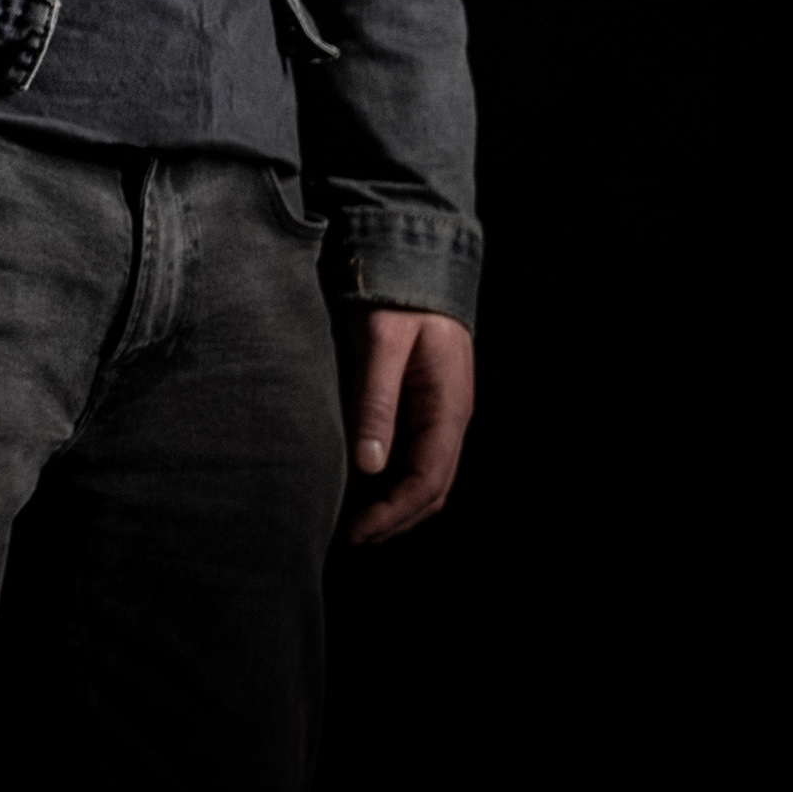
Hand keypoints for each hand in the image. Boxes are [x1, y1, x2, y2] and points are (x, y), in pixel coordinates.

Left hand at [341, 308, 474, 543]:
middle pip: (428, 490)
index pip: (427, 482)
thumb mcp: (382, 341)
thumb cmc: (397, 293)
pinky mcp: (417, 401)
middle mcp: (448, 417)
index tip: (355, 535)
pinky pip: (408, 453)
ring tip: (345, 522)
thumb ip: (376, 400)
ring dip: (389, 505)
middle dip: (391, 521)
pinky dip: (386, 479)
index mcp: (448, 407)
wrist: (412, 252)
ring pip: (420, 475)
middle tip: (343, 539)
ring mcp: (435, 411)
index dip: (392, 516)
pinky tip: (354, 485)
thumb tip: (369, 465)